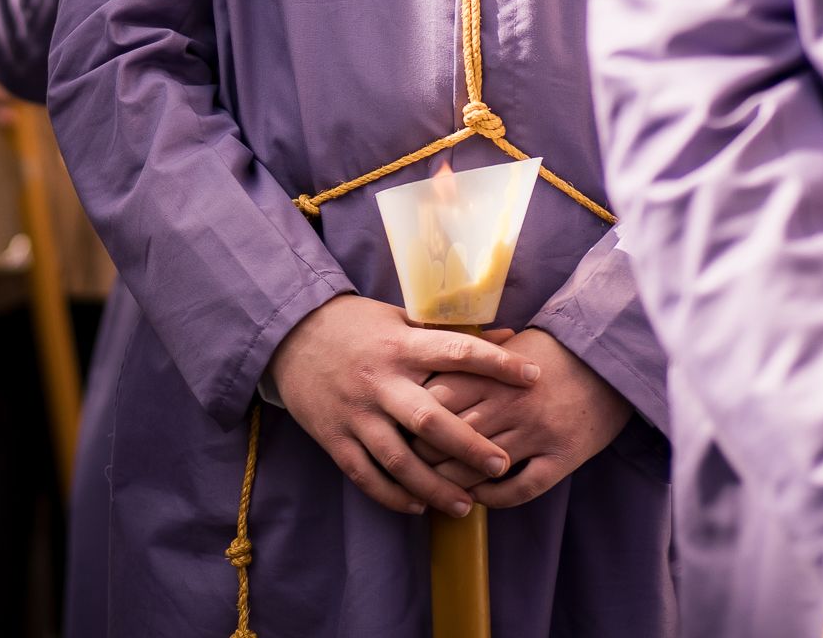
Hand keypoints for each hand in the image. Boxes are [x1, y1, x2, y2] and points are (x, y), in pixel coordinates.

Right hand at [263, 293, 537, 518]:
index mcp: (401, 344)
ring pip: (398, 458)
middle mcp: (381, 380)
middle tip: (502, 464)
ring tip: (465, 505)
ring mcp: (356, 412)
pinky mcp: (334, 436)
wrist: (289, 332)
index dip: (497, 365)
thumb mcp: (400, 316)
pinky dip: (392, 495)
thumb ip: (451, 332)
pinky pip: (365, 474)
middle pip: (430, 418)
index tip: (534, 377)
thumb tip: (510, 336)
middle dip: (469, 445)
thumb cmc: (354, 324)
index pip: (457, 352)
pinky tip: (418, 506)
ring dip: (434, 485)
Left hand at [418, 328, 632, 506]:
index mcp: (494, 373)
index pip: (438, 399)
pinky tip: (480, 498)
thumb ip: (469, 360)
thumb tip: (422, 372)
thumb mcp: (508, 346)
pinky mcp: (562, 457)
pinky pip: (522, 488)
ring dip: (454, 482)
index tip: (401, 427)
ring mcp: (537, 432)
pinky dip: (495, 498)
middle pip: (452, 436)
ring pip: (481, 467)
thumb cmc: (552, 352)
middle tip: (411, 464)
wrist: (610, 360)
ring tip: (437, 488)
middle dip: (425, 455)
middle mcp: (512, 404)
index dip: (414, 417)